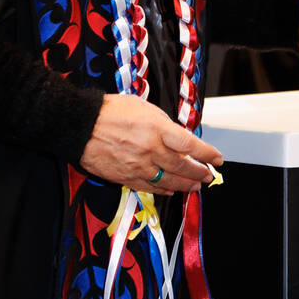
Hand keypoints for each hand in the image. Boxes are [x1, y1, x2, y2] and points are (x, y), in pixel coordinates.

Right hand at [79, 93, 222, 194]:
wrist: (81, 125)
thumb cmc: (111, 110)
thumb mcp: (144, 107)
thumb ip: (163, 123)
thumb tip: (178, 137)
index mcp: (157, 129)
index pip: (190, 145)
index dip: (207, 154)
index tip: (217, 158)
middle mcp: (151, 150)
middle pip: (182, 167)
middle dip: (199, 172)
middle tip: (208, 176)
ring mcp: (138, 166)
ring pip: (168, 181)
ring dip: (185, 185)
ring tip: (196, 186)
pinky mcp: (126, 178)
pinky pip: (149, 188)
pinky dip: (164, 190)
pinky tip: (172, 190)